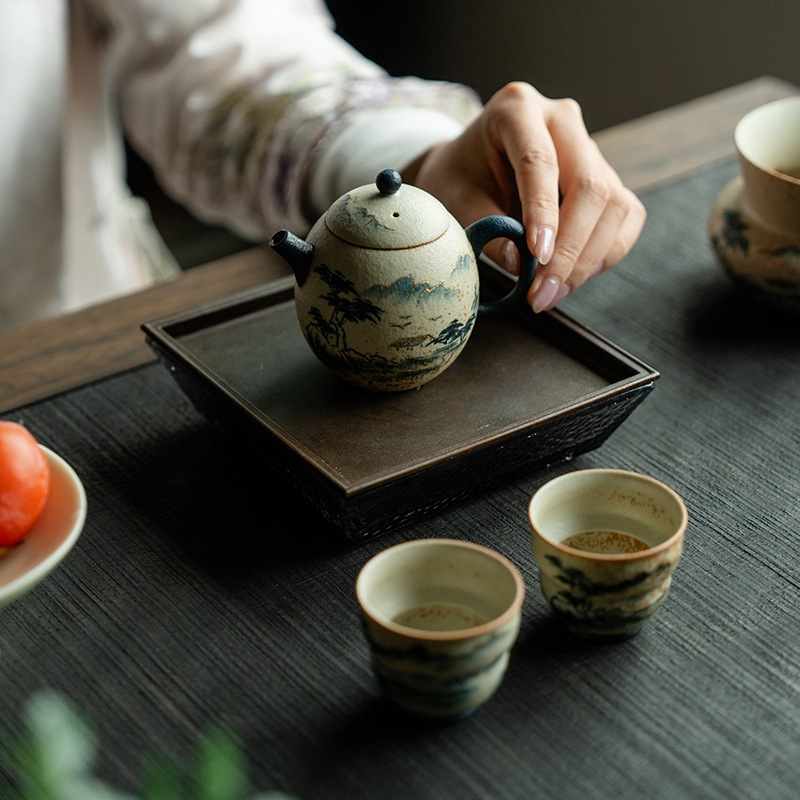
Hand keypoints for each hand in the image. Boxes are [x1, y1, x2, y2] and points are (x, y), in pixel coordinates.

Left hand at [404, 82, 645, 311]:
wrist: (469, 167)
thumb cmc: (459, 179)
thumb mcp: (455, 202)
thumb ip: (486, 231)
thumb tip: (523, 267)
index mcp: (516, 109)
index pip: (539, 161)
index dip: (543, 212)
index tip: (538, 256)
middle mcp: (561, 120)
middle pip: (590, 184)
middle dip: (570, 249)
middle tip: (542, 293)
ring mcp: (590, 147)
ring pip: (615, 205)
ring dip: (588, 260)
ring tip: (550, 293)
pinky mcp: (607, 177)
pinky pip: (625, 218)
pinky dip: (604, 255)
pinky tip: (572, 275)